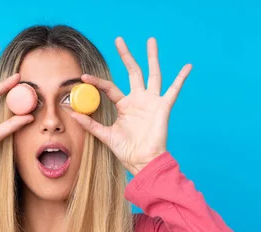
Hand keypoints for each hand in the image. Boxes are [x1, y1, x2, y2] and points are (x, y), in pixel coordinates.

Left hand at [70, 37, 191, 175]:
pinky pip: (174, 90)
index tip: (83, 77)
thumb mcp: (105, 135)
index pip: (109, 88)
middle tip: (119, 40)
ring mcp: (151, 101)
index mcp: (124, 105)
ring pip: (152, 74)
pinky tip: (188, 66)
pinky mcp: (163, 107)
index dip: (96, 82)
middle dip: (126, 56)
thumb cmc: (126, 150)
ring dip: (152, 57)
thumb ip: (90, 123)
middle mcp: (138, 100)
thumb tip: (72, 113)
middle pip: (132, 72)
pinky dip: (181, 78)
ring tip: (150, 40)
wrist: (142, 161)